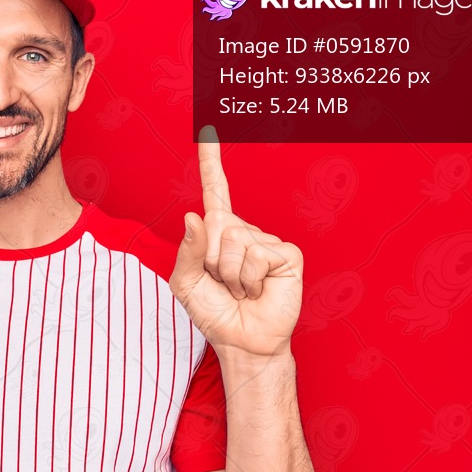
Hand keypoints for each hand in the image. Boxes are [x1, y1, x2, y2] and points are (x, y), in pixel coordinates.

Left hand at [169, 126, 302, 357]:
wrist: (241, 340)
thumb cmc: (213, 311)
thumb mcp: (185, 283)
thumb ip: (186, 252)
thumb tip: (194, 217)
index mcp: (218, 233)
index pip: (215, 191)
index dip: (212, 162)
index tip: (209, 131)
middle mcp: (243, 230)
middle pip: (216, 223)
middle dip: (210, 259)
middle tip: (223, 282)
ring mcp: (266, 240)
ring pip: (233, 240)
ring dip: (229, 273)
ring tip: (240, 288)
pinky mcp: (286, 254)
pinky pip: (255, 253)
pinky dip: (248, 277)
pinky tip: (257, 288)